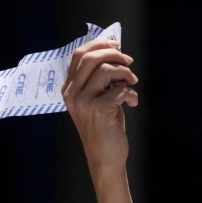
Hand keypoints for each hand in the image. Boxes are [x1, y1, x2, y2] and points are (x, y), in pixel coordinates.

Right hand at [63, 37, 138, 202]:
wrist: (105, 158)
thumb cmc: (103, 128)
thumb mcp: (96, 99)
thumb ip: (99, 78)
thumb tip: (114, 53)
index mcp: (69, 89)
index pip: (79, 55)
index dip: (99, 44)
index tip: (117, 45)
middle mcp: (72, 94)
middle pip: (91, 58)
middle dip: (114, 54)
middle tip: (129, 62)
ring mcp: (83, 102)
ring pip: (106, 70)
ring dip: (126, 73)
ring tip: (132, 83)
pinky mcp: (98, 111)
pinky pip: (119, 89)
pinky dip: (131, 93)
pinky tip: (132, 102)